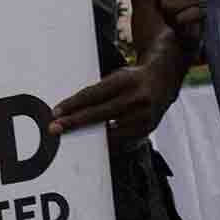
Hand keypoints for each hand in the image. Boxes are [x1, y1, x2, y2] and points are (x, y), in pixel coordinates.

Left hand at [50, 48, 188, 143]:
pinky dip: (106, 142)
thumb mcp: (116, 76)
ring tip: (71, 138)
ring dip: (89, 136)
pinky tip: (93, 143)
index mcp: (126, 81)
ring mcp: (145, 115)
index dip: (73, 104)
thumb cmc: (132, 78)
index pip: (94, 94)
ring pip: (110, 131)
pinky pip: (122, 140)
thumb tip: (72, 110)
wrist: (164, 80)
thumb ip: (98, 92)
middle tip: (55, 128)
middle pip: (100, 113)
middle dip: (74, 122)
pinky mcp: (148, 129)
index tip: (56, 113)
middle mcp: (137, 98)